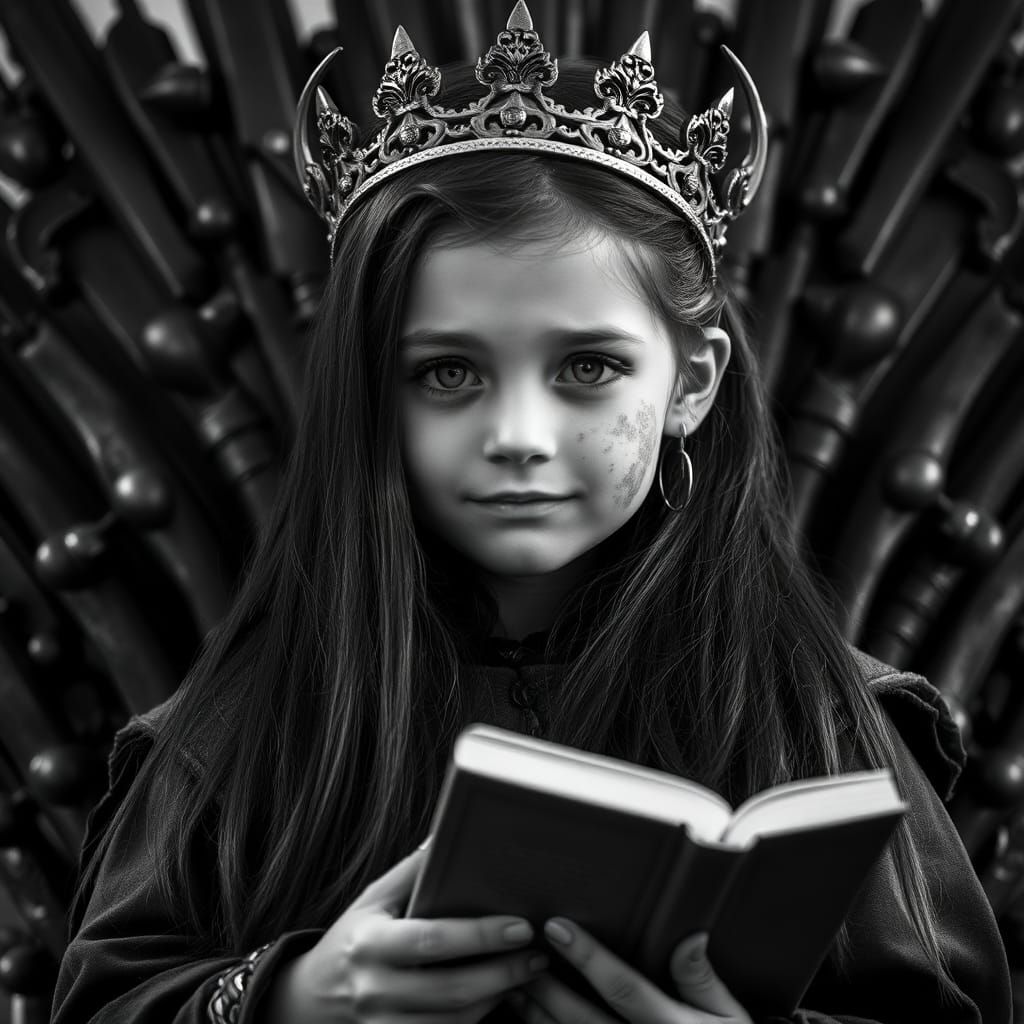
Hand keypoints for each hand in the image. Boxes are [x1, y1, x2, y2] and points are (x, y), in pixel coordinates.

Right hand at [262, 846, 547, 1022]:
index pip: (432, 941)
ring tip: (528, 972)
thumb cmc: (352, 939)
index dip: (479, 936)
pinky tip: (500, 998)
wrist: (310, 1001)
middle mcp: (375, 990)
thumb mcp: (373, 900)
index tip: (520, 926)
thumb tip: (446, 833)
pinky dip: (478, 1021)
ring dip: (498, 999)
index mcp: (371, 944)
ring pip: (455, 1023)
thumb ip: (412, 871)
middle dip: (503, 972)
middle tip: (538, 953)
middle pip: (451, 990)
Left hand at [510, 918, 750, 1022]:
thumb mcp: (730, 1018)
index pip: (623, 988)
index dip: (589, 957)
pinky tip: (529, 1022)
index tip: (557, 927)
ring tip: (512, 988)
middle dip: (546, 988)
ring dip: (537, 1018)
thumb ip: (702, 980)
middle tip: (518, 956)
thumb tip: (690, 935)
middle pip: (582, 1020)